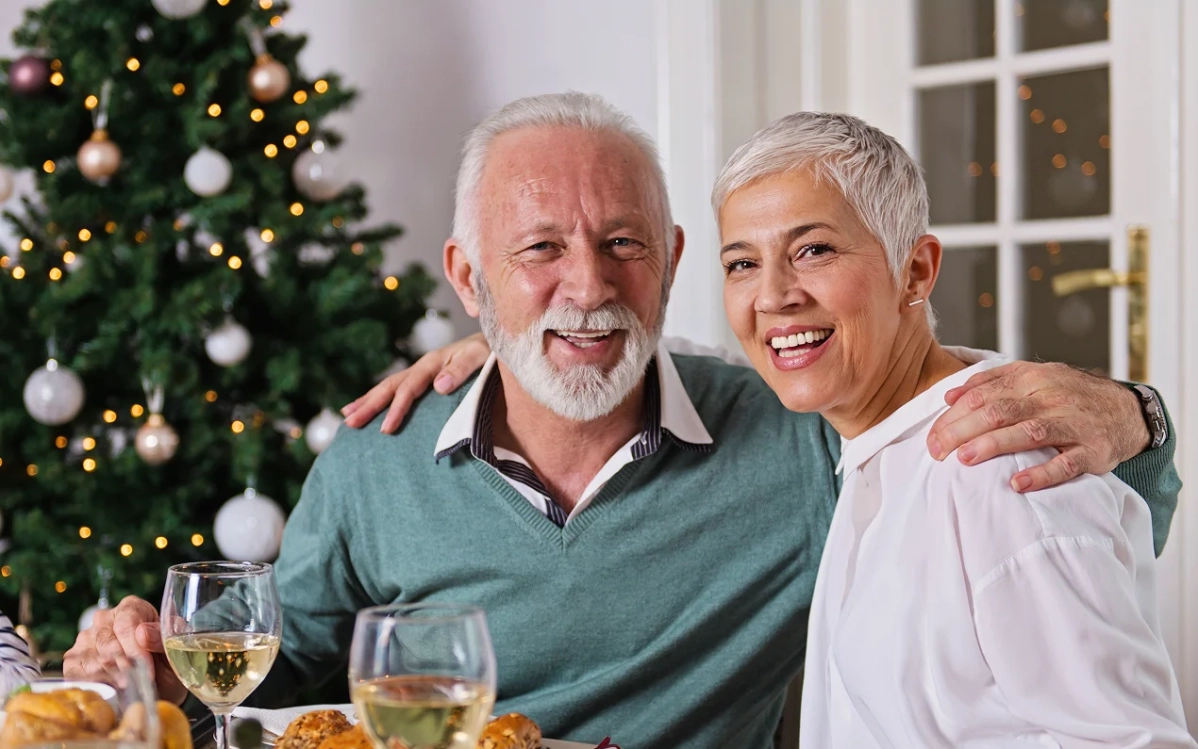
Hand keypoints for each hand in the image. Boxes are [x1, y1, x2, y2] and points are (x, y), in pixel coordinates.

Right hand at [63, 595, 187, 704]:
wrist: (155, 688)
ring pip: (92, 660)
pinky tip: (110, 692)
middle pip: (107, 642)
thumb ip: (161, 639)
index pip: (126, 623)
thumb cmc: (166, 665)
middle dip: (123, 667)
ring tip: (127, 689)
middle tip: (136, 684)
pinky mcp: (72, 661)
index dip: (135, 649)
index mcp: (132, 608)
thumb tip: (142, 633)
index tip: (147, 671)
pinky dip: (95, 686)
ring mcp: (85, 639)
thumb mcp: (171, 652)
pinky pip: (77, 674)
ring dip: (110, 679)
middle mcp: (105, 619)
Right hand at [341, 332, 491, 432]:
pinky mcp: (426, 379)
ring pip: (389, 387)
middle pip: (390, 387)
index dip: (396, 408)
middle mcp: (423, 367)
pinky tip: (370, 408)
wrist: (498, 343)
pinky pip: (398, 390)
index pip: (409, 388)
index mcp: (433, 363)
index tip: (385, 429)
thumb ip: (461, 369)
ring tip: (347, 417)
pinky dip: (381, 399)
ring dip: (368, 401)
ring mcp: (423, 373)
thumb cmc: (491, 352)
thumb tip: (438, 385)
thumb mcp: (480, 357)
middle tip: (349, 423)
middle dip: (369, 405)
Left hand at [926, 360, 1149, 492]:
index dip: (952, 416)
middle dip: (962, 431)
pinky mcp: (1094, 451)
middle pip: (999, 411)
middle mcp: (1051, 398)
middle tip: (937, 452)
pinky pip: (1067, 463)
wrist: (1127, 410)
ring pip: (1029, 432)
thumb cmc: (1068, 396)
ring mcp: (1073, 424)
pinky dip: (1042, 473)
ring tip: (965, 458)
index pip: (982, 396)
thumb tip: (950, 396)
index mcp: (1031, 379)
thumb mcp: (1033, 378)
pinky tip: (1017, 483)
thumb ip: (991, 383)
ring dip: (994, 445)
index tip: (931, 438)